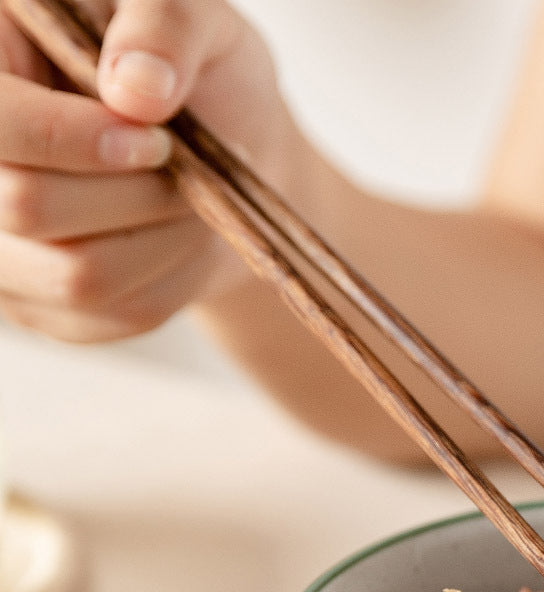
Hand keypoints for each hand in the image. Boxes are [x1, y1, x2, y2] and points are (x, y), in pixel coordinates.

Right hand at [0, 0, 285, 341]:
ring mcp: (0, 245)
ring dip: (165, 241)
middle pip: (26, 207)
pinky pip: (116, 315)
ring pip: (77, 276)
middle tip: (188, 165)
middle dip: (134, 194)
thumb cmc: (196, 68)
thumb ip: (165, 24)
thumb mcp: (197, 17)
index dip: (70, 140)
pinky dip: (175, 280)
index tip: (156, 141)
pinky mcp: (44, 304)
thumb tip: (137, 90)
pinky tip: (186, 236)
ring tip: (198, 199)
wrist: (226, 151)